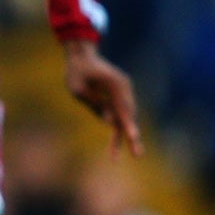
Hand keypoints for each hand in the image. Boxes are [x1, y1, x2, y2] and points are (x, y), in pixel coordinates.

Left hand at [62, 39, 143, 157]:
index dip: (128, 124)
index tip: (134, 136)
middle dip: (133, 135)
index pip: (123, 108)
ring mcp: (123, 94)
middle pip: (129, 115)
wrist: (82, 58)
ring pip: (126, 118)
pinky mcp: (118, 99)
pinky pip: (120, 117)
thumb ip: (93, 103)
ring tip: (125, 156)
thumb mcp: (77, 87)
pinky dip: (118, 131)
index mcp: (115, 84)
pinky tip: (113, 150)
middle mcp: (123, 89)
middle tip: (138, 154)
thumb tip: (109, 120)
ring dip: (126, 137)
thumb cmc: (77, 72)